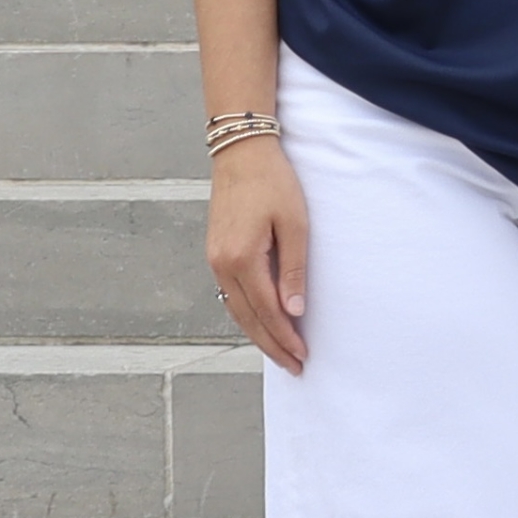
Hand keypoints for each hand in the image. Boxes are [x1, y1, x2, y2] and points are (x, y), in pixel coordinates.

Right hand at [206, 135, 310, 373]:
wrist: (241, 152)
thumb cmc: (273, 182)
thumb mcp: (294, 223)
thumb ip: (293, 269)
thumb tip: (294, 312)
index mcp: (241, 259)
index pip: (267, 312)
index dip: (285, 337)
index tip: (302, 356)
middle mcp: (222, 265)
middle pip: (248, 318)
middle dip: (272, 344)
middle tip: (294, 365)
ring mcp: (215, 260)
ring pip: (235, 310)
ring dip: (258, 333)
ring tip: (279, 351)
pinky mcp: (216, 253)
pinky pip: (230, 294)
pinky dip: (246, 314)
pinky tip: (260, 321)